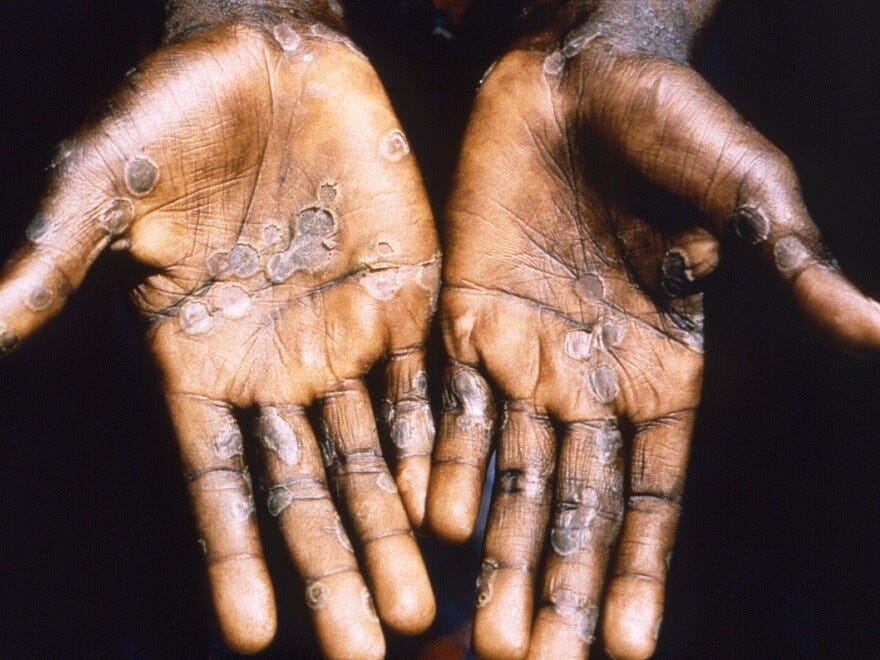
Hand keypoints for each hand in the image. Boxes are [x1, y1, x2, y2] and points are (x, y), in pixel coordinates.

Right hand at [0, 19, 437, 657]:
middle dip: (332, 568)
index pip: (218, 479)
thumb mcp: (108, 182)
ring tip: (415, 606)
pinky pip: (426, 384)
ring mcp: (345, 335)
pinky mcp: (405, 297)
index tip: (252, 639)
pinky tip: (450, 506)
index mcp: (200, 356)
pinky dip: (439, 444)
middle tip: (362, 651)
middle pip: (307, 488)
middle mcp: (276, 363)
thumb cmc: (179, 110)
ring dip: (393, 528)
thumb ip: (58, 257)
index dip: (233, 556)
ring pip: (375, 453)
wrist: (270, 57)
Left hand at [427, 16, 879, 659]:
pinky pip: (446, 407)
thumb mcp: (745, 194)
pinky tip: (434, 525)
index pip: (653, 494)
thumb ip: (790, 269)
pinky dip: (440, 464)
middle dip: (560, 586)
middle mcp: (591, 380)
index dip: (643, 569)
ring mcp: (523, 354)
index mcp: (665, 370)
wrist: (578, 72)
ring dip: (497, 551)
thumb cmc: (672, 121)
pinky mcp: (462, 318)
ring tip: (486, 635)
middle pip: (575, 506)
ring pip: (506, 474)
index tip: (630, 649)